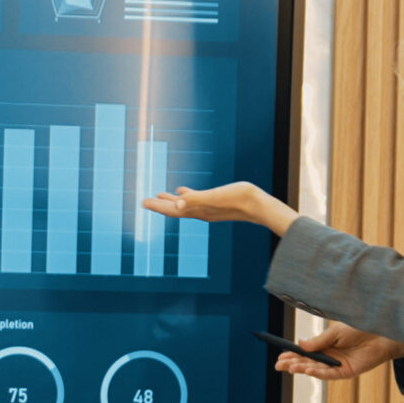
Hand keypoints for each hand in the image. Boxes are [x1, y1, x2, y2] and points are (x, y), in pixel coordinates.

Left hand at [140, 182, 298, 233]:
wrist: (261, 206)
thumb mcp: (215, 196)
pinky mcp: (217, 203)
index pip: (172, 210)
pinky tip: (184, 190)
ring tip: (160, 195)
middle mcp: (201, 212)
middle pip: (175, 210)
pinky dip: (187, 196)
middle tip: (145, 201)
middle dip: (160, 205)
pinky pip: (197, 200)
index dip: (157, 206)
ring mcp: (209, 209)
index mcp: (198, 210)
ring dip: (172, 201)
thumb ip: (195, 199)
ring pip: (185, 205)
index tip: (142, 202)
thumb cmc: (239, 199)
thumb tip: (177, 204)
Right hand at [279, 323, 403, 381]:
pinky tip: (307, 370)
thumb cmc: (360, 329)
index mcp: (324, 345)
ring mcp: (336, 366)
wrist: (381, 334)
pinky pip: (329, 374)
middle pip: (307, 362)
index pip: (304, 352)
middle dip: (292, 363)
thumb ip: (318, 341)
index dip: (292, 354)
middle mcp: (329, 357)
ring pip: (315, 369)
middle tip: (279, 365)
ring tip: (291, 367)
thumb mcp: (335, 332)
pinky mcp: (346, 372)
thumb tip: (299, 344)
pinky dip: (318, 373)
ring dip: (302, 368)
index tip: (280, 356)